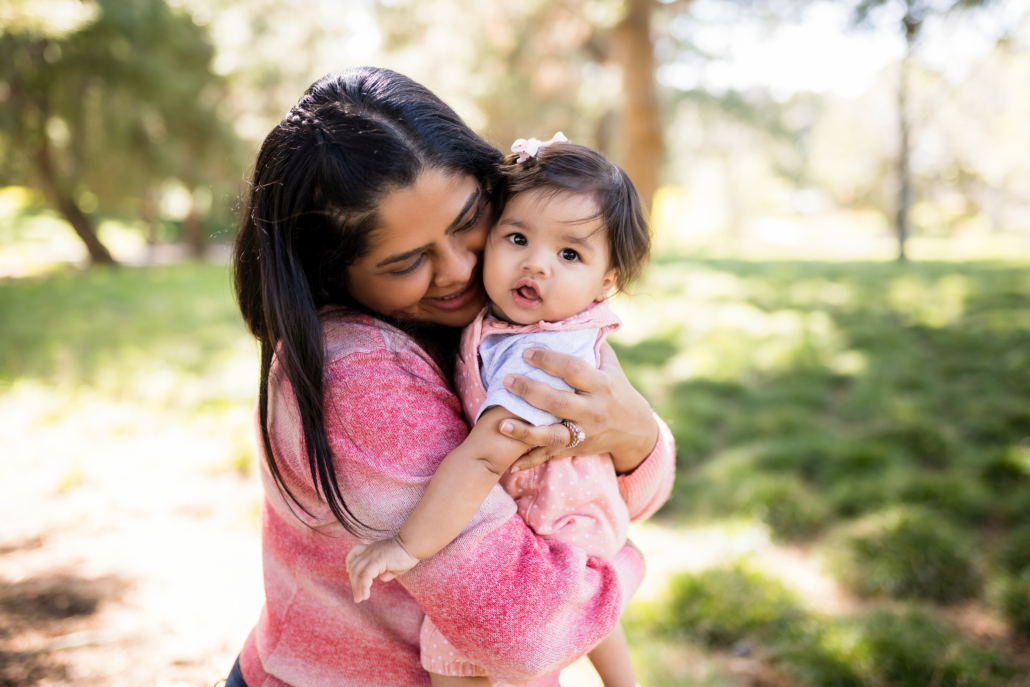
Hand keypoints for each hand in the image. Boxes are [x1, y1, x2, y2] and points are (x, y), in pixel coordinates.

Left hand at [345, 537, 419, 602]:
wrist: (413, 545)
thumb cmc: (406, 553)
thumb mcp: (394, 564)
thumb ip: (387, 571)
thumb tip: (382, 578)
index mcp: (372, 549)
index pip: (355, 552)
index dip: (349, 562)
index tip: (348, 572)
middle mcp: (369, 551)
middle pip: (354, 566)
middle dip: (353, 582)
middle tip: (357, 596)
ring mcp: (372, 555)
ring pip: (357, 572)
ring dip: (357, 587)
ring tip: (360, 599)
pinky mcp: (377, 561)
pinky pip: (366, 575)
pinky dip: (363, 586)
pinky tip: (366, 594)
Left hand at [498, 342, 658, 473]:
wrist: (636, 431)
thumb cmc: (618, 391)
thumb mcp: (612, 368)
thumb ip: (594, 346)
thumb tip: (576, 319)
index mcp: (601, 385)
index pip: (574, 370)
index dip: (550, 360)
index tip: (527, 352)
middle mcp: (593, 410)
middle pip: (558, 402)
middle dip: (530, 391)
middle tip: (506, 380)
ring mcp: (584, 433)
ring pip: (553, 435)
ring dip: (526, 431)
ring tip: (501, 424)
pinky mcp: (576, 449)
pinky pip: (551, 456)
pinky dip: (530, 461)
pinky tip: (510, 464)